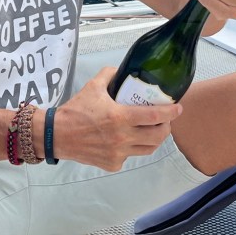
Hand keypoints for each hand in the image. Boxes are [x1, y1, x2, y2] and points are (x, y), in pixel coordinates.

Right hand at [53, 67, 181, 171]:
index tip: (178, 108)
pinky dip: (133, 147)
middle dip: (166, 127)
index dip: (170, 113)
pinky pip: (130, 156)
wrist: (57, 135)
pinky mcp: (112, 164)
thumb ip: (110, 75)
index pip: (154, 116)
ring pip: (148, 149)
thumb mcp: (93, 87)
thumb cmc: (75, 110)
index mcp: (119, 117)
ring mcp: (118, 154)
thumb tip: (122, 70)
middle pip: (158, 137)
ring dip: (154, 139)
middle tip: (165, 120)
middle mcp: (122, 138)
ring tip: (152, 130)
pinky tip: (127, 139)